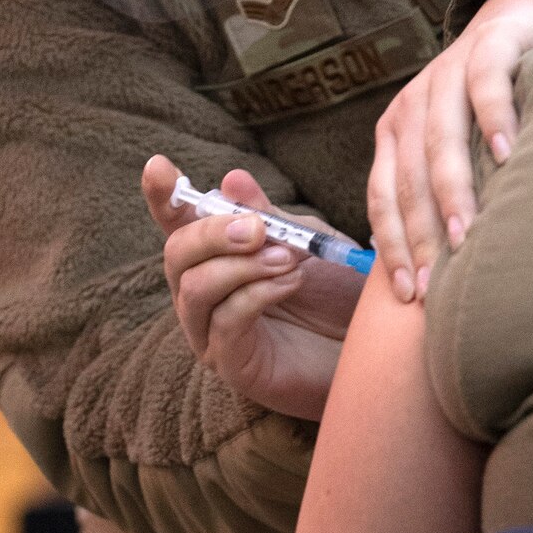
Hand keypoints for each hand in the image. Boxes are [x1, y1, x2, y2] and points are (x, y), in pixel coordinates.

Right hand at [144, 158, 363, 420]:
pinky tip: (291, 283)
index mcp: (216, 257)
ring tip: (289, 259)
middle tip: (259, 229)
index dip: (162, 197)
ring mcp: (211, 333)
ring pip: (195, 288)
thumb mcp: (306, 240)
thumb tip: (231, 179)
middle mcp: (202, 295)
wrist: (374, 343)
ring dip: (242, 265)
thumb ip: (269, 215)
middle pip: (177, 254)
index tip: (159, 166)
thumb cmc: (336, 292)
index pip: (176, 225)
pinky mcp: (231, 365)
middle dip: (214, 233)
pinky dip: (257, 294)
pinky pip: (225, 322)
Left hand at [367, 0, 532, 301]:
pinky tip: (507, 155)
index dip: (393, 247)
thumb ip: (445, 192)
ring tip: (467, 234)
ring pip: (441, 138)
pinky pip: (485, 85)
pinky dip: (493, 119)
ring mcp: (448, 74)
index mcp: (395, 134)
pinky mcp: (489, 48)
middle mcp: (413, 105)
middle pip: (409, 178)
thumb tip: (447, 271)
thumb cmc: (489, 103)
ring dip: (452, 189)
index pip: (384, 198)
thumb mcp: (457, 146)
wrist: (520, 19)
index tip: (410, 295)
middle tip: (438, 283)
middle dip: (421, 234)